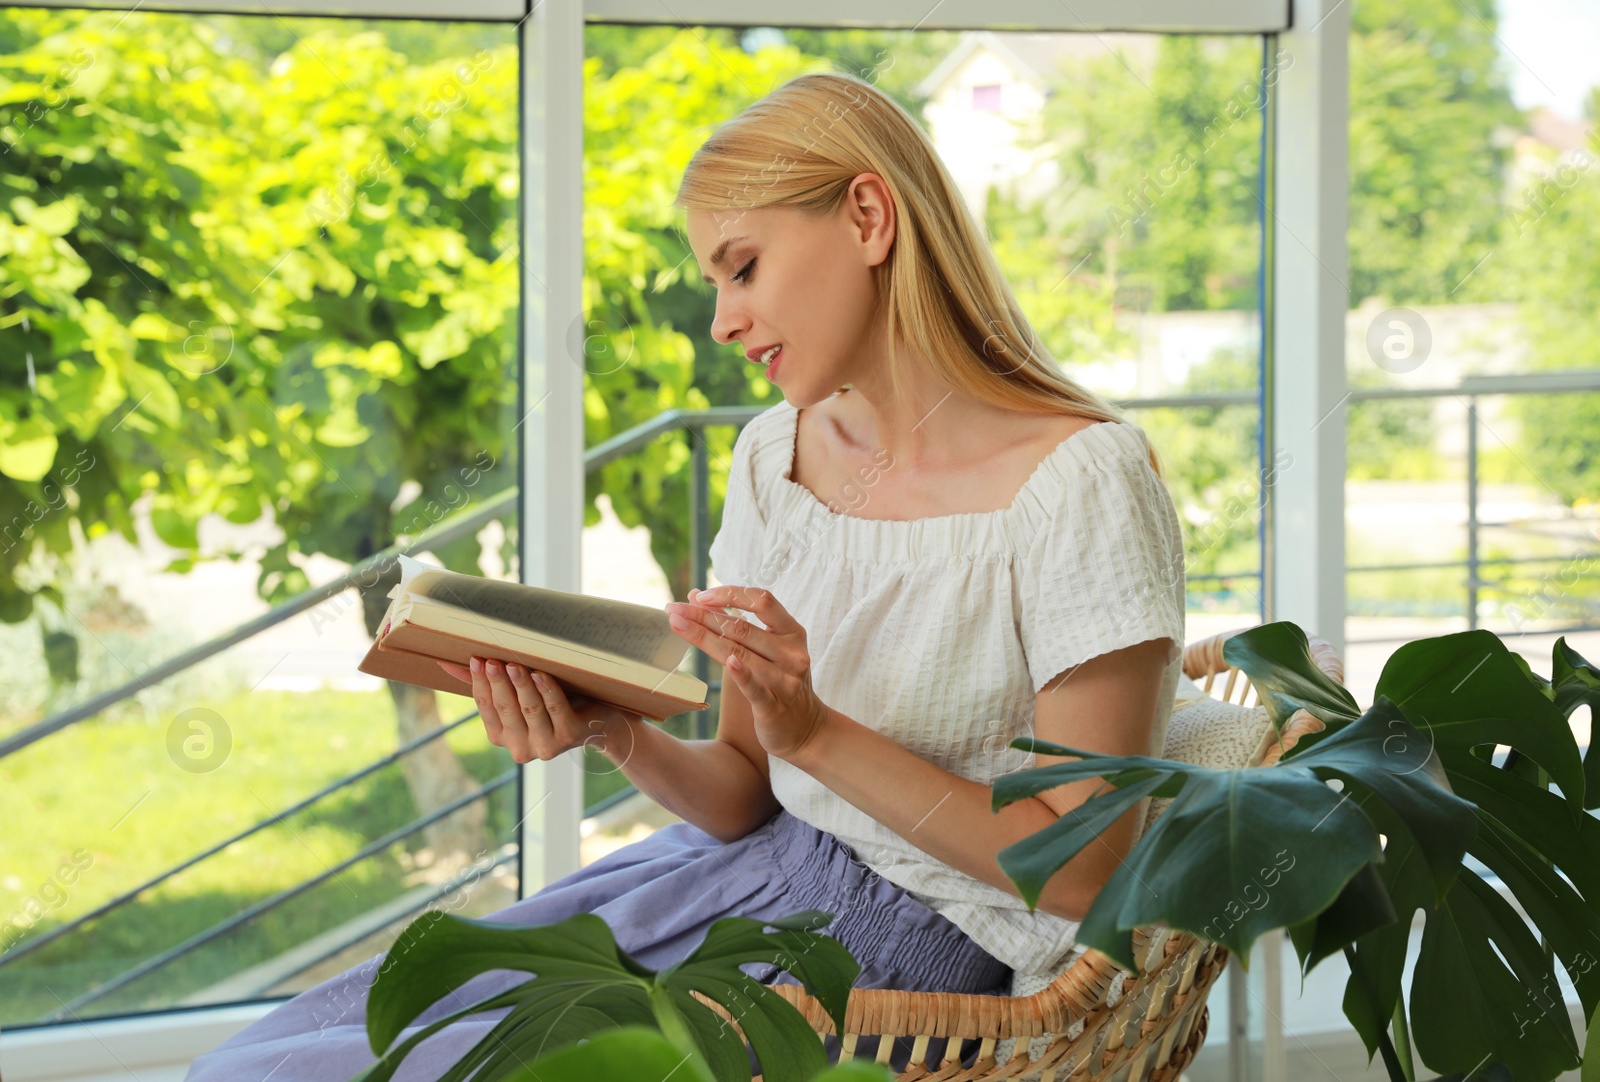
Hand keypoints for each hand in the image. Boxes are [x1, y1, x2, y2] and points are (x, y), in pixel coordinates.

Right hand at [438, 657, 642, 764]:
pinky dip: (547, 689)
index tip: (477, 658)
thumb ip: (486, 682)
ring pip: (529, 709)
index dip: (480, 683)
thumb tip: (446, 663)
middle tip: (493, 660)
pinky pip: (555, 709)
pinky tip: (541, 673)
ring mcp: (546, 746)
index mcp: (502, 738)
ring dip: (521, 685)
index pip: (485, 707)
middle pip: (505, 709)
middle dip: (498, 682)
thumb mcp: (519, 693)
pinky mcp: (569, 737)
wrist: (600, 721)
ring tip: (515, 663)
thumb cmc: (553, 702)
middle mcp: (521, 748)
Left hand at [666, 586, 831, 761]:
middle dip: (703, 616)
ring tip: (676, 625)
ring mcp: (785, 680)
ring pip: (740, 653)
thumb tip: (696, 597)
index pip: (762, 601)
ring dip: (704, 637)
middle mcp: (791, 653)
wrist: (807, 730)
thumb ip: (735, 623)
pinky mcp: (774, 706)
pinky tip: (728, 661)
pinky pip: (755, 688)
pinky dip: (741, 674)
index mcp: (792, 632)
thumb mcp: (766, 650)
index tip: (700, 596)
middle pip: (742, 628)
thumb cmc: (780, 682)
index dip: (730, 594)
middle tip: (673, 609)